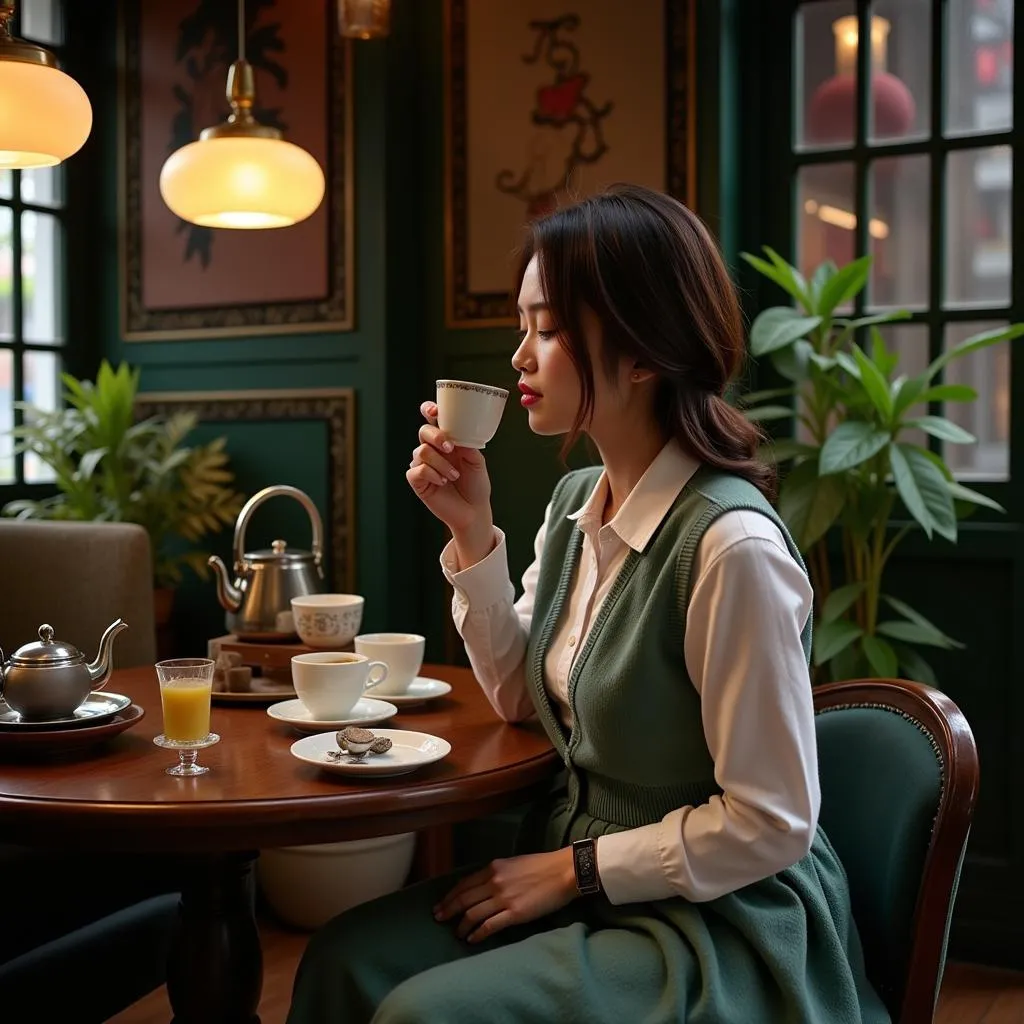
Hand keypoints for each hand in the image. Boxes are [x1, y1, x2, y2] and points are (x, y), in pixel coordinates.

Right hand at [407, 401, 494, 560]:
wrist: (474, 510)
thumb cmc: (476, 485)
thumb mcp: (477, 461)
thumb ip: (466, 445)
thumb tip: (456, 434)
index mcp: (446, 441)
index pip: (432, 420)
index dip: (428, 410)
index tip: (434, 411)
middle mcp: (433, 450)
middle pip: (423, 431)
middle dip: (436, 436)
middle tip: (450, 448)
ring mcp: (423, 465)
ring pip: (421, 452)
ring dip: (440, 463)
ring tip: (454, 476)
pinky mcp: (418, 481)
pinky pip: (417, 470)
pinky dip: (432, 474)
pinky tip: (442, 482)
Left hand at [433, 850, 577, 943]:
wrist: (563, 872)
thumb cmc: (541, 866)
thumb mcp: (513, 863)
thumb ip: (497, 873)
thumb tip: (484, 885)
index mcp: (493, 868)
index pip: (464, 884)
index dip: (449, 896)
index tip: (440, 905)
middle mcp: (494, 882)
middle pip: (463, 899)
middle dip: (448, 911)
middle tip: (438, 920)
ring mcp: (504, 898)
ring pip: (473, 914)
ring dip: (461, 925)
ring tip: (457, 933)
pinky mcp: (515, 913)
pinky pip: (489, 926)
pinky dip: (477, 934)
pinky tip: (472, 940)